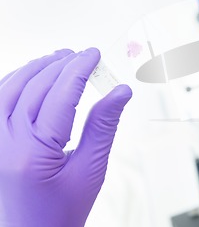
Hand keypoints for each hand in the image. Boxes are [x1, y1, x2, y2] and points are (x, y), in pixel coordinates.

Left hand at [0, 48, 132, 226]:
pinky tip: (29, 75)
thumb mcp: (90, 170)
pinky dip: (14, 81)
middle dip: (60, 65)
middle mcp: (5, 144)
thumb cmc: (60, 212)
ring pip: (9, 88)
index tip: (93, 55)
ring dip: (35, 68)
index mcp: (33, 153)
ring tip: (59, 59)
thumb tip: (119, 93)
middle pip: (34, 86)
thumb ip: (103, 126)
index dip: (79, 69)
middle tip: (82, 55)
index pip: (60, 95)